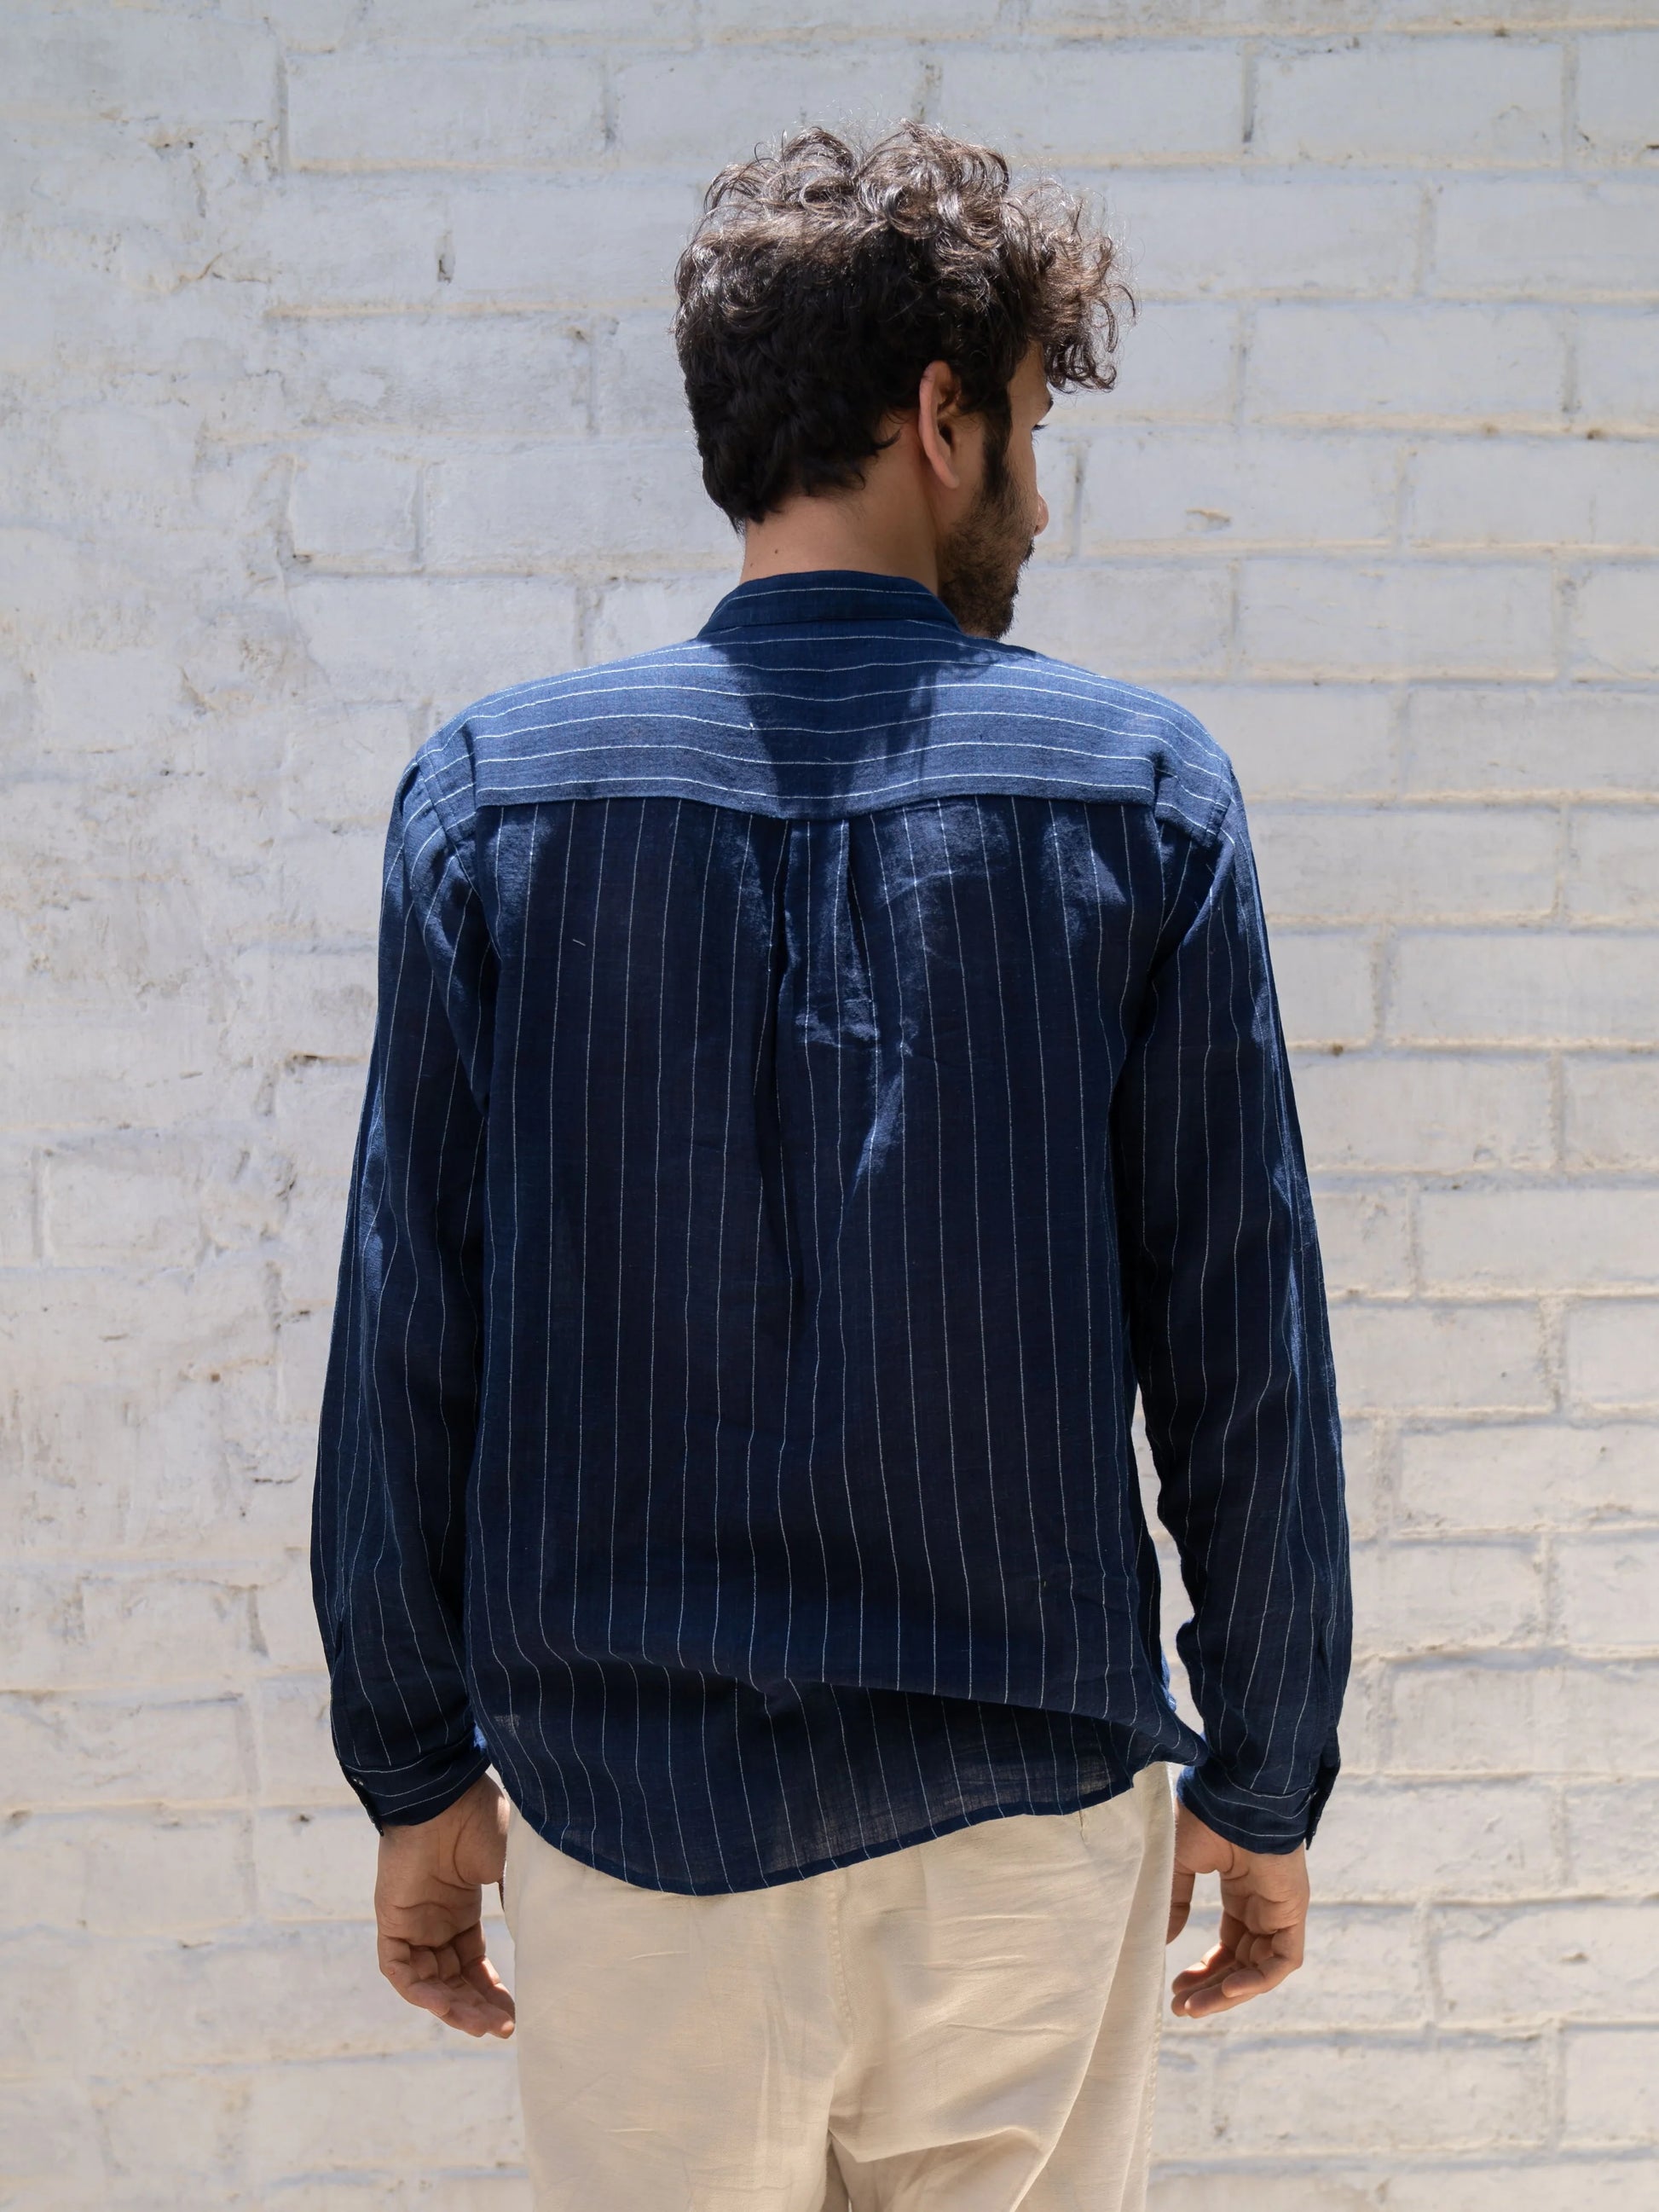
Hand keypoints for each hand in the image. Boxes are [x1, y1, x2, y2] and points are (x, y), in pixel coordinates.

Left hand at [374, 1770, 515, 2039]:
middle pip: (454, 1981)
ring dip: (453, 2008)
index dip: (493, 1992)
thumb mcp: (511, 1868)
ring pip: (427, 1984)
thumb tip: (547, 1940)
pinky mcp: (390, 1920)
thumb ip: (521, 1903)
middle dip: (477, 2008)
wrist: (445, 1795)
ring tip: (482, 2026)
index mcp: (461, 1908)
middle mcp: (435, 1921)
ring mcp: (412, 1922)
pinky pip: (399, 1970)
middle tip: (503, 2029)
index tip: (517, 2015)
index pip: (474, 1965)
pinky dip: (419, 1991)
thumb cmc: (481, 1821)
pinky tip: (445, 2004)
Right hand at [1166, 1799, 1307, 2018]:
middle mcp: (1263, 1902)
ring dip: (1228, 1992)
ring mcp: (1281, 1908)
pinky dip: (1256, 1981)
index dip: (1205, 1969)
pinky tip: (1226, 1992)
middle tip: (1182, 2008)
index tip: (1175, 1987)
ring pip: (1261, 1968)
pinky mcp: (1293, 1910)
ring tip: (1194, 2007)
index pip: (1229, 1943)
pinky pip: (1282, 1960)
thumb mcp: (1180, 1861)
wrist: (1235, 1790)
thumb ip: (1175, 1900)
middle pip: (1242, 1961)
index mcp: (1241, 1888)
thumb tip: (1165, 1941)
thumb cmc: (1206, 1814)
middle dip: (1212, 1988)